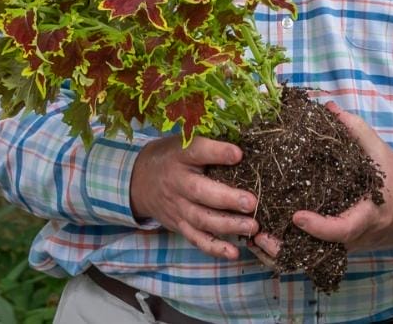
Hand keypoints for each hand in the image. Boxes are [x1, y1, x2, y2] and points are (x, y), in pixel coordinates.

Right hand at [130, 135, 259, 260]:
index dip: (217, 152)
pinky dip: (215, 248)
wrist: (140, 181)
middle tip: (252, 202)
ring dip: (228, 225)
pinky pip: (196, 239)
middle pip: (200, 192)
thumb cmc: (173, 157)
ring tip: (252, 226)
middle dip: (227, 199)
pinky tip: (234, 252)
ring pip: (201, 219)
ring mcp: (177, 207)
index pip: (197, 152)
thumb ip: (209, 141)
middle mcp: (177, 183)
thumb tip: (246, 139)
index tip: (239, 154)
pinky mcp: (179, 225)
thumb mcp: (184, 141)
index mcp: (180, 156)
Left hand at [252, 102, 392, 257]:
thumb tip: (328, 109)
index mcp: (366, 214)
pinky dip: (283, 250)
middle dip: (286, 247)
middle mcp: (351, 236)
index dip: (320, 228)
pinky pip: (307, 254)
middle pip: (316, 252)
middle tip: (257, 232)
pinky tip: (259, 238)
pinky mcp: (333, 246)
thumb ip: (356, 130)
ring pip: (307, 258)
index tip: (296, 217)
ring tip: (251, 236)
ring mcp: (341, 246)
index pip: (343, 230)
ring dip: (279, 252)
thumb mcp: (379, 152)